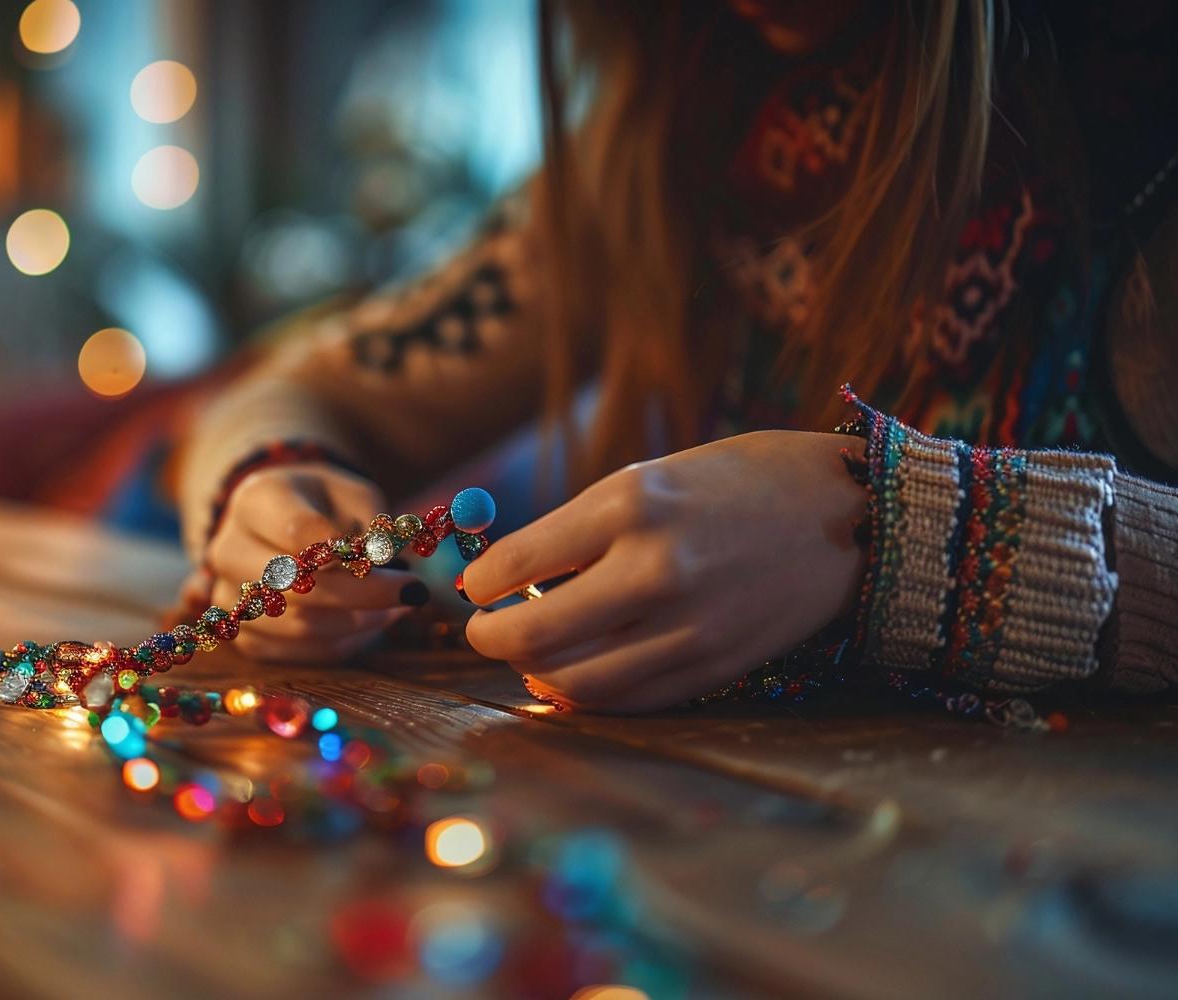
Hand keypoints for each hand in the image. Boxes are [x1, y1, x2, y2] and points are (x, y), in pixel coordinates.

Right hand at [199, 463, 425, 661]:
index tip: (390, 558)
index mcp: (255, 500)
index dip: (344, 550)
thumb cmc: (329, 506)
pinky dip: (344, 642)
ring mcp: (230, 597)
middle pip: (295, 585)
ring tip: (398, 606)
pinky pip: (299, 652)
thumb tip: (384, 561)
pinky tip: (373, 622)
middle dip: (362, 593)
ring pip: (299, 624)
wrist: (286, 524)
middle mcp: (228, 548)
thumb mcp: (356, 496)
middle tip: (413, 591)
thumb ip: (372, 525)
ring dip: (359, 621)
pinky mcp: (246, 635)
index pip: (297, 531)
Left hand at [460, 431, 866, 710]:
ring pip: (574, 682)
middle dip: (489, 638)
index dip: (479, 585)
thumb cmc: (740, 481)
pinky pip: (625, 701)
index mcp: (633, 505)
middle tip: (483, 629)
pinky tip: (574, 674)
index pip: (515, 566)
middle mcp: (656, 570)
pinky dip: (584, 694)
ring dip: (534, 672)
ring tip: (529, 653)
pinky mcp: (713, 669)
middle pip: (532, 638)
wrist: (851, 514)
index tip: (476, 586)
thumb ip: (580, 532)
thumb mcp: (651, 478)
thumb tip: (506, 584)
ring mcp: (688, 628)